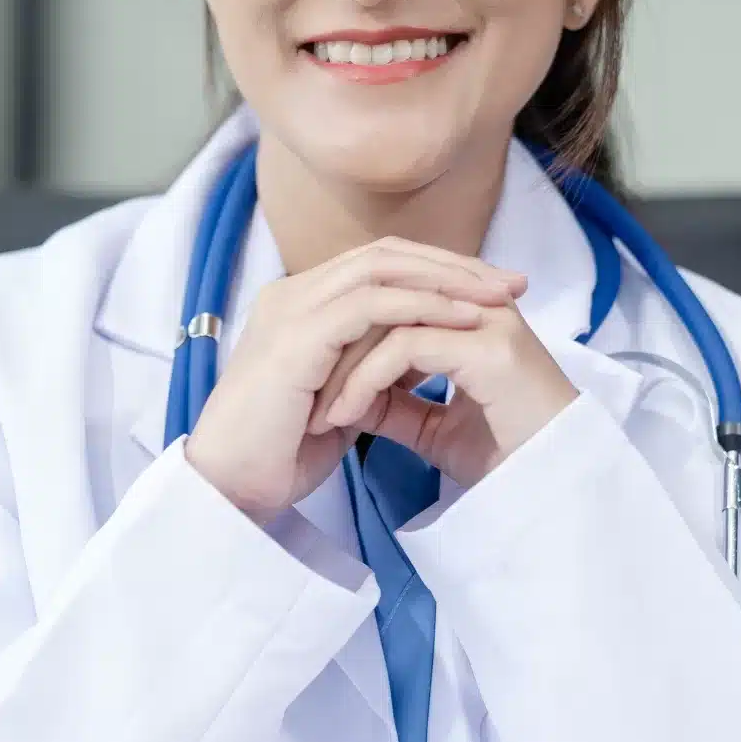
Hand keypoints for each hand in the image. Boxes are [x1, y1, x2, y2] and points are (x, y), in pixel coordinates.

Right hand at [184, 240, 526, 520]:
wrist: (229, 487)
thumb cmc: (277, 454)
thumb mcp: (340, 400)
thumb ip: (372, 371)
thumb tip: (418, 358)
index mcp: (300, 304)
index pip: (378, 265)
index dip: (438, 271)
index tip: (492, 290)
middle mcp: (293, 294)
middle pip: (386, 254)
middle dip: (454, 264)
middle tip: (511, 282)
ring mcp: (292, 309)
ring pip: (382, 268)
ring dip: (447, 279)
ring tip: (497, 297)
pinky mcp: (297, 335)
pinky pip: (372, 305)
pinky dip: (423, 306)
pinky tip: (462, 319)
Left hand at [311, 290, 579, 487]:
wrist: (554, 490)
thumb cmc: (506, 459)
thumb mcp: (434, 428)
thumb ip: (395, 403)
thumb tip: (350, 396)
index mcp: (470, 313)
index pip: (394, 297)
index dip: (348, 334)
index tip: (310, 378)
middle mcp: (480, 305)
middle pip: (386, 297)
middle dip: (337, 344)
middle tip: (300, 387)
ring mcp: (487, 321)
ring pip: (389, 318)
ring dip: (343, 365)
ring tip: (319, 409)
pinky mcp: (487, 348)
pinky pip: (405, 347)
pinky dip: (365, 380)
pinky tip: (344, 415)